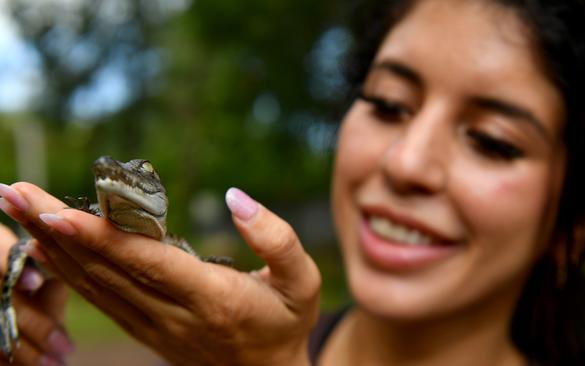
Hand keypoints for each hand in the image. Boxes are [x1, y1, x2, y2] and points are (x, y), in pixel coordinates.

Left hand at [0, 183, 320, 365]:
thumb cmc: (287, 322)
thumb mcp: (302, 280)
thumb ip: (276, 238)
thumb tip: (235, 196)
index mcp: (212, 300)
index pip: (148, 264)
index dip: (103, 238)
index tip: (60, 211)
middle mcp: (173, 315)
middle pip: (105, 270)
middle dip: (56, 230)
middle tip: (13, 192)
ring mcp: (153, 326)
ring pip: (93, 285)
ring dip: (50, 246)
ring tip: (16, 208)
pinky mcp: (144, 328)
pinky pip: (98, 298)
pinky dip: (66, 270)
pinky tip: (43, 246)